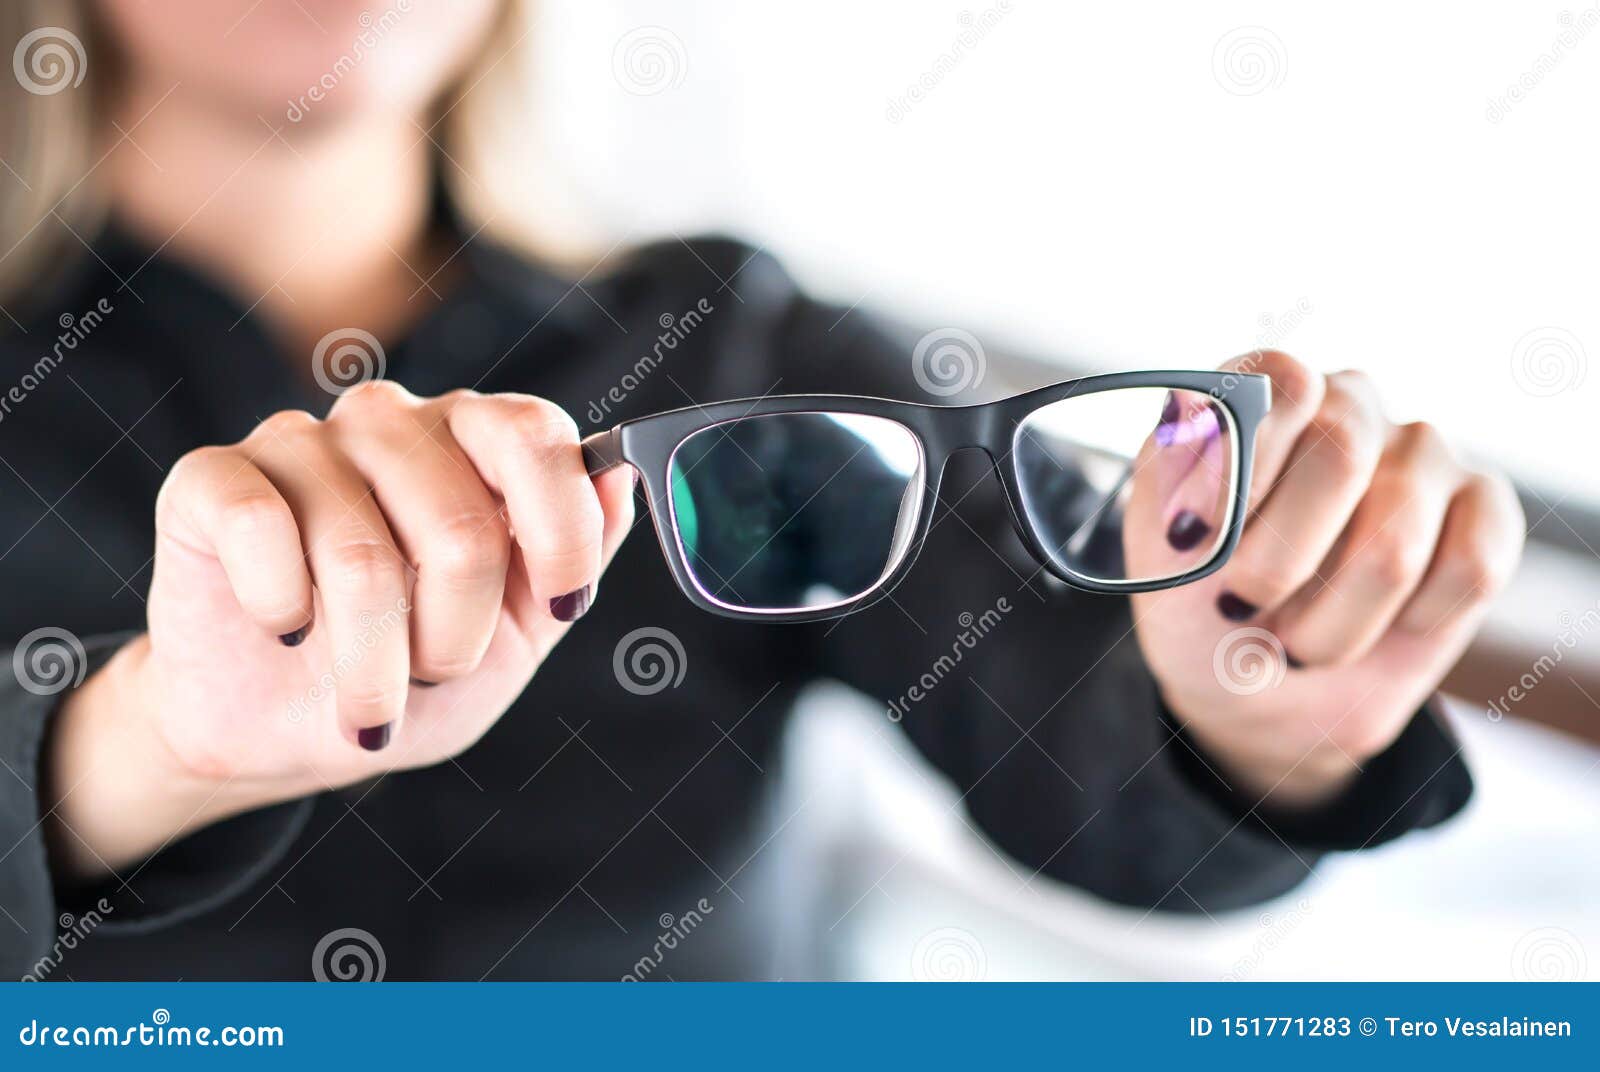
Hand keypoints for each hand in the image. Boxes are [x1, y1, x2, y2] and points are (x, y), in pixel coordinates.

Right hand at [49, 384, 634, 876]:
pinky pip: (262, 531)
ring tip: (366, 684)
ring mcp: (300, 441)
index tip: (559, 610)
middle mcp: (392, 421)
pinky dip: (281, 612)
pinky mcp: (212, 478)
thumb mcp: (519, 632)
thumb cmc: (413, 672)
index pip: (537, 436)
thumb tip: (623, 474)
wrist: (285, 731)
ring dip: (371, 659)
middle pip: (460, 523)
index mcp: (475, 440)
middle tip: (433, 671)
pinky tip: (282, 627)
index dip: (561, 533)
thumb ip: (578, 554)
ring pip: (361, 554)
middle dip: (457, 636)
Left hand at [1126, 351, 1523, 808]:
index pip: (1279, 382)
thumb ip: (1174, 478)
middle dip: (1277, 565)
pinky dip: (1410, 624)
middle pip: (1341, 454)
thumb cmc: (1199, 610)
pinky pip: (1471, 569)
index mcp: (1262, 394)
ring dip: (1332, 624)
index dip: (1244, 470)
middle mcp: (1346, 404)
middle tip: (1241, 607)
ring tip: (1298, 635)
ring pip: (1396, 540)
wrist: (1252, 694)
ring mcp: (1423, 453)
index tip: (1198, 539)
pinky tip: (1377, 623)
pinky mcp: (1483, 509)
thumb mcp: (1157, 556)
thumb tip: (1199, 406)